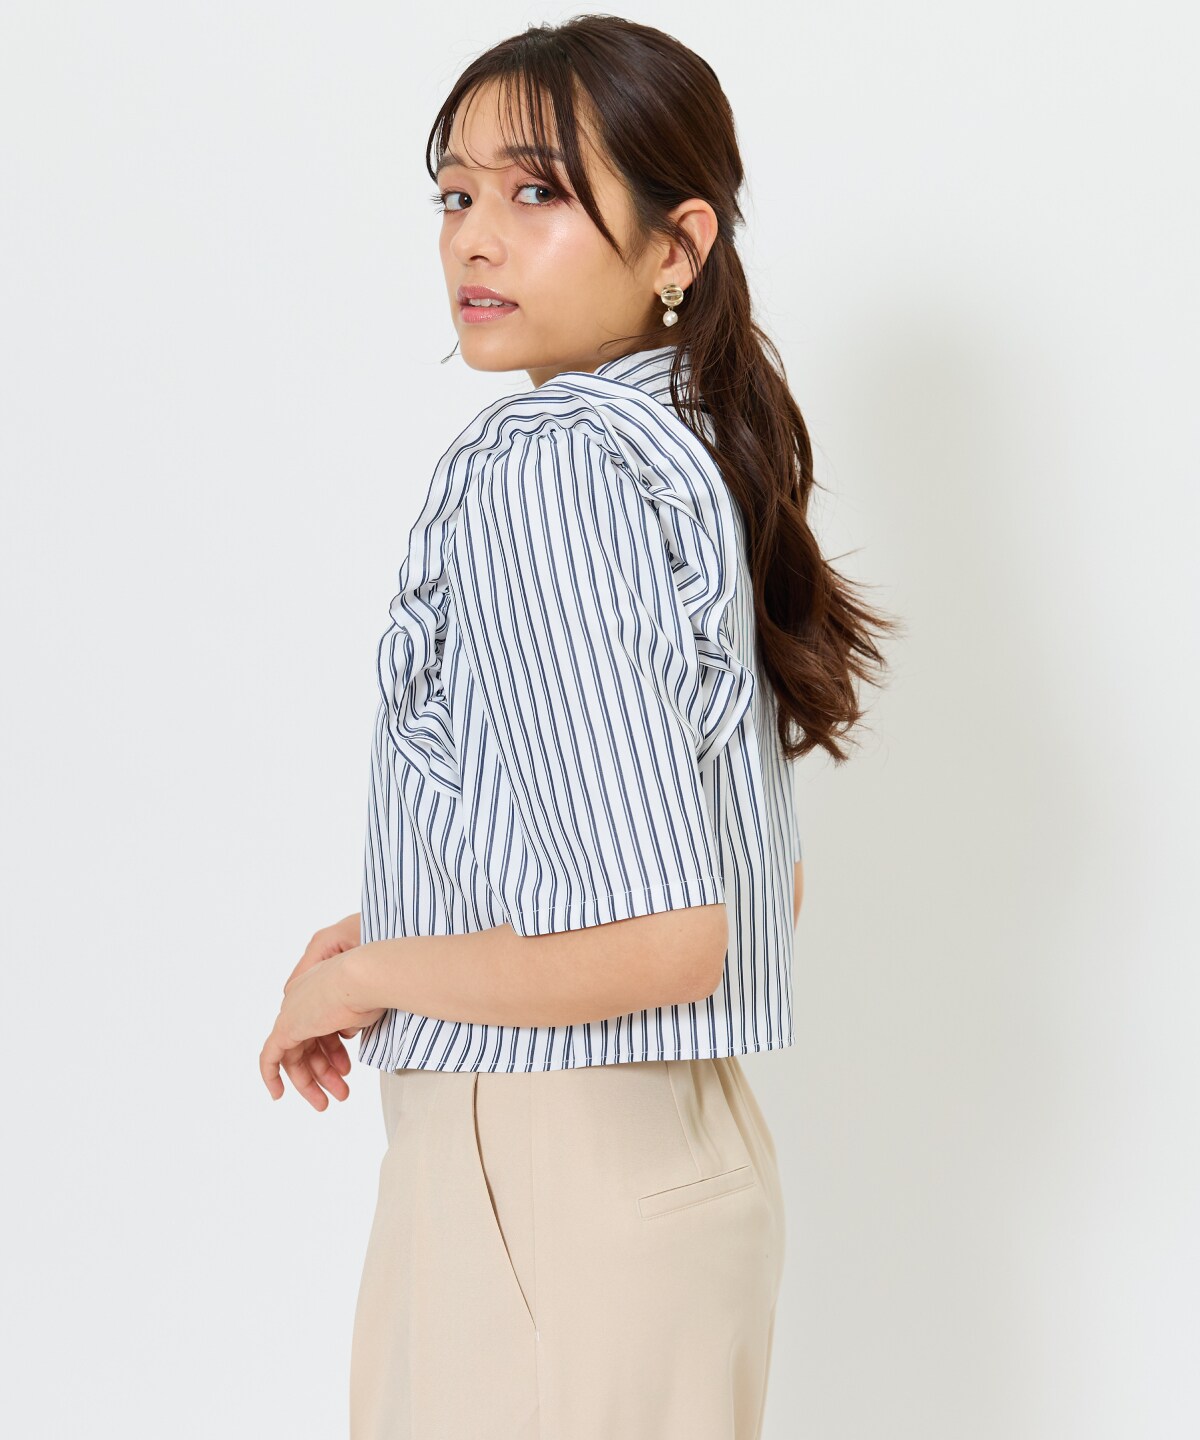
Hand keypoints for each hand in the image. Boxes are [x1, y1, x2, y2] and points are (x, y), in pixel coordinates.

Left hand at [260, 917, 385, 1109]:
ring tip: (328, 1101)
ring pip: (295, 1055)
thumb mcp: (360, 1010)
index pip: (320, 1030)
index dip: (334, 1053)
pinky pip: (270, 1056)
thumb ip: (348, 1023)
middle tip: (340, 1092)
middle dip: (324, 1072)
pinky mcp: (285, 1027)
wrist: (364, 977)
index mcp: (319, 990)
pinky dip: (271, 1075)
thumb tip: (346, 1034)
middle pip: (307, 1045)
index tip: (346, 1070)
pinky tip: (277, 1094)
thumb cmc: (371, 988)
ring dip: (311, 1081)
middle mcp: (301, 999)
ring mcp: (292, 1012)